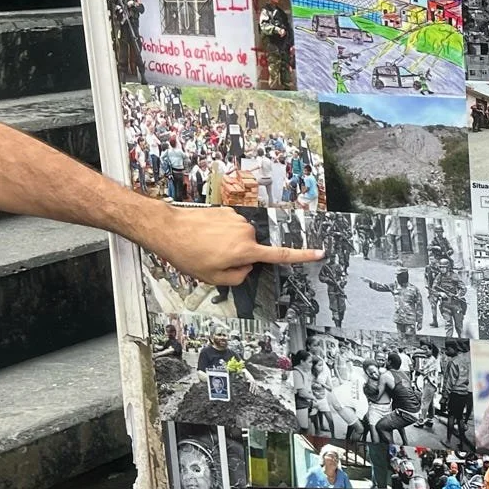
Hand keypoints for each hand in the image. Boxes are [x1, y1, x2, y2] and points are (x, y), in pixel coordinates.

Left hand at [142, 204, 321, 284]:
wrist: (169, 228)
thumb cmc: (188, 254)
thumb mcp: (213, 277)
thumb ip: (238, 277)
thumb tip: (246, 267)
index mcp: (246, 250)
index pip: (280, 255)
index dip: (302, 256)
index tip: (320, 253)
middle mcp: (245, 232)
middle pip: (253, 249)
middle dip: (239, 255)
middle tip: (215, 259)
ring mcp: (237, 219)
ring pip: (241, 237)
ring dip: (228, 243)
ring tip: (206, 246)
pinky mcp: (227, 211)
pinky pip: (231, 226)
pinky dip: (221, 232)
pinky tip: (205, 234)